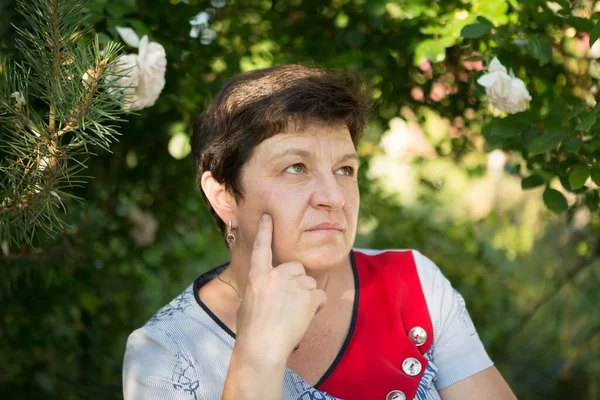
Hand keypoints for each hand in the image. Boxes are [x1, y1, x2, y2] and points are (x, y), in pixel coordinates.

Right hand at [234, 214, 326, 366]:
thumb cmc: (252, 331)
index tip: (268, 217)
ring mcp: (293, 285)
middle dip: (296, 281)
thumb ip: (261, 288)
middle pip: (295, 267)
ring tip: (294, 316)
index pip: (261, 248)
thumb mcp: (248, 302)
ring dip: (306, 297)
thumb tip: (269, 287)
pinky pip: (320, 296)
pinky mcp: (309, 297)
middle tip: (288, 304)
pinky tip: (305, 318)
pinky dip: (317, 307)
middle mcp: (276, 275)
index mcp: (257, 276)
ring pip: (309, 283)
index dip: (265, 231)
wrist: (262, 348)